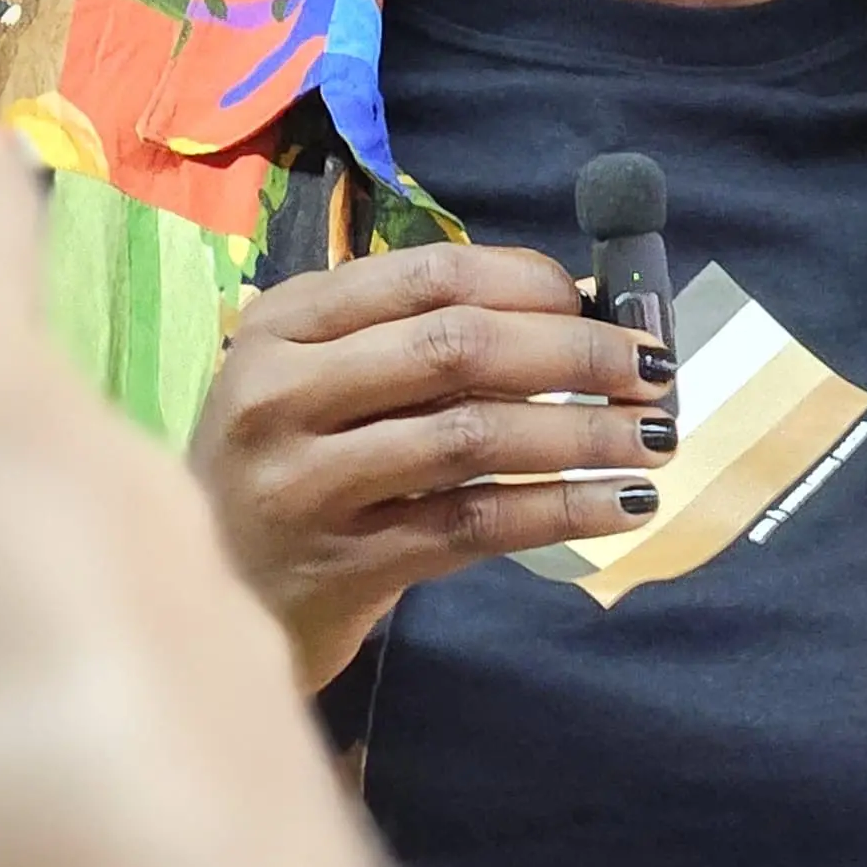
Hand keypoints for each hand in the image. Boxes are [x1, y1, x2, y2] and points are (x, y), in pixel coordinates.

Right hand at [192, 242, 674, 693]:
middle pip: (457, 348)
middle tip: (654, 371)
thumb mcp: (320, 379)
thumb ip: (416, 341)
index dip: (532, 283)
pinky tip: (622, 505)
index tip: (603, 305)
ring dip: (584, 435)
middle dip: (574, 356)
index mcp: (283, 321)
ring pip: (472, 437)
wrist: (211, 591)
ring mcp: (304, 481)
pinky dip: (560, 511)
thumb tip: (577, 312)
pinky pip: (473, 525)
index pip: (428, 276)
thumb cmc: (291, 466)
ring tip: (656, 439)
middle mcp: (281, 391)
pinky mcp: (339, 564)